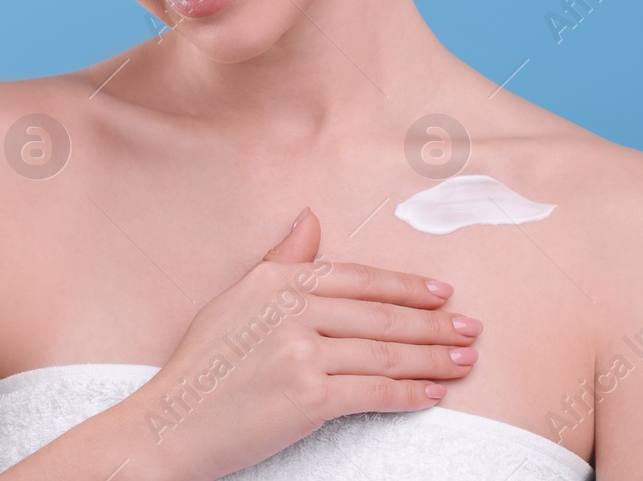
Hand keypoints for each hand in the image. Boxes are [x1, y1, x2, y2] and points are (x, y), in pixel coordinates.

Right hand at [125, 206, 478, 479]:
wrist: (172, 425)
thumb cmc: (202, 366)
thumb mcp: (236, 300)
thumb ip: (281, 262)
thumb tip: (311, 218)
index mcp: (277, 282)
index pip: (358, 279)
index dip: (406, 286)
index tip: (441, 293)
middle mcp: (291, 310)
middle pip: (381, 315)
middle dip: (434, 324)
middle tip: (471, 329)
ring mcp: (301, 354)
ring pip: (385, 353)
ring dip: (433, 358)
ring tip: (464, 360)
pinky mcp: (309, 399)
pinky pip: (375, 393)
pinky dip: (411, 394)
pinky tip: (434, 393)